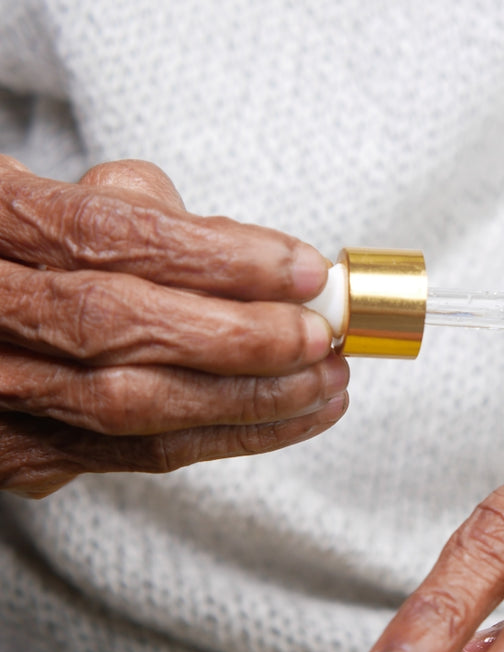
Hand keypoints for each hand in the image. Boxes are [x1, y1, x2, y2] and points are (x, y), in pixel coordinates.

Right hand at [0, 156, 347, 497]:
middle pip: (116, 326)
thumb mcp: (73, 197)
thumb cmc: (29, 246)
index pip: (108, 236)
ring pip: (129, 406)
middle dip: (238, 336)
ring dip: (248, 398)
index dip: (217, 257)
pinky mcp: (19, 451)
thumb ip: (152, 212)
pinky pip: (137, 454)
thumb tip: (263, 263)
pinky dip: (227, 436)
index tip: (304, 270)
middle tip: (318, 335)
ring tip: (325, 382)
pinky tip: (291, 417)